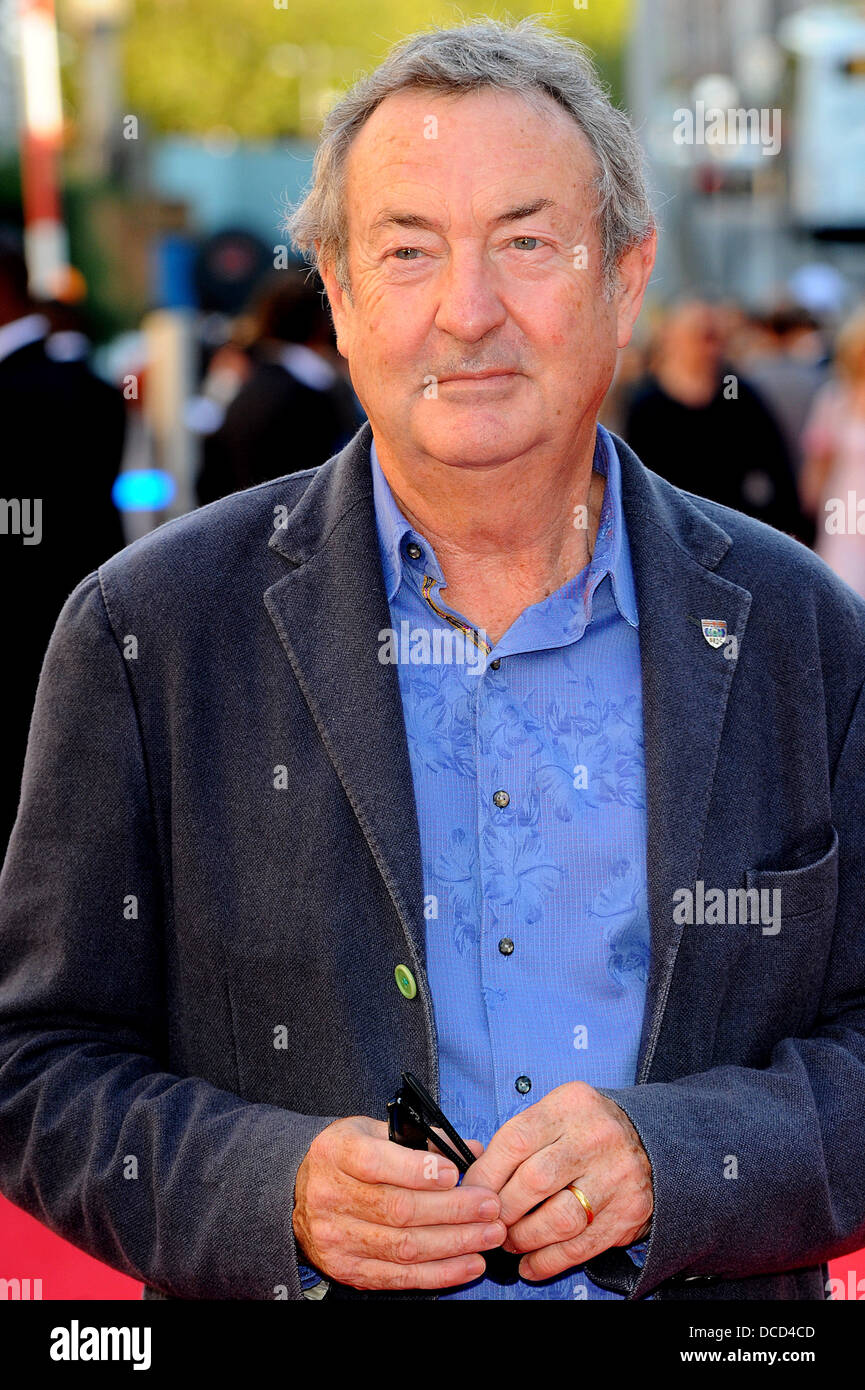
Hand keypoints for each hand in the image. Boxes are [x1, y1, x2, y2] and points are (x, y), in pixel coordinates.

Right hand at [292, 1116, 505, 1290]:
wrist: (295, 1192)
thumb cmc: (344, 1157)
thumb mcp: (372, 1132)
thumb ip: (420, 1139)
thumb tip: (470, 1150)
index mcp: (337, 1152)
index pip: (375, 1163)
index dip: (417, 1170)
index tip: (453, 1172)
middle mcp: (333, 1196)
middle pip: (398, 1209)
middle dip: (453, 1210)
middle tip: (490, 1207)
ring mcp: (338, 1238)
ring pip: (404, 1247)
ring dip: (455, 1243)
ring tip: (490, 1235)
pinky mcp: (348, 1269)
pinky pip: (400, 1277)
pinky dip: (439, 1273)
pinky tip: (469, 1263)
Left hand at [461, 1082, 652, 1281]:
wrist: (651, 1140)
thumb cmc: (586, 1130)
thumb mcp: (556, 1114)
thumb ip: (519, 1138)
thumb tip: (475, 1177)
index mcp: (570, 1105)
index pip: (516, 1140)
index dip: (487, 1173)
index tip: (473, 1191)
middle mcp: (596, 1137)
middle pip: (535, 1181)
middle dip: (504, 1209)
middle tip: (491, 1220)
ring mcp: (616, 1175)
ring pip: (559, 1218)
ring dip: (525, 1238)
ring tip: (511, 1241)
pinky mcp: (629, 1211)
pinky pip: (582, 1246)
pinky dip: (550, 1260)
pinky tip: (531, 1264)